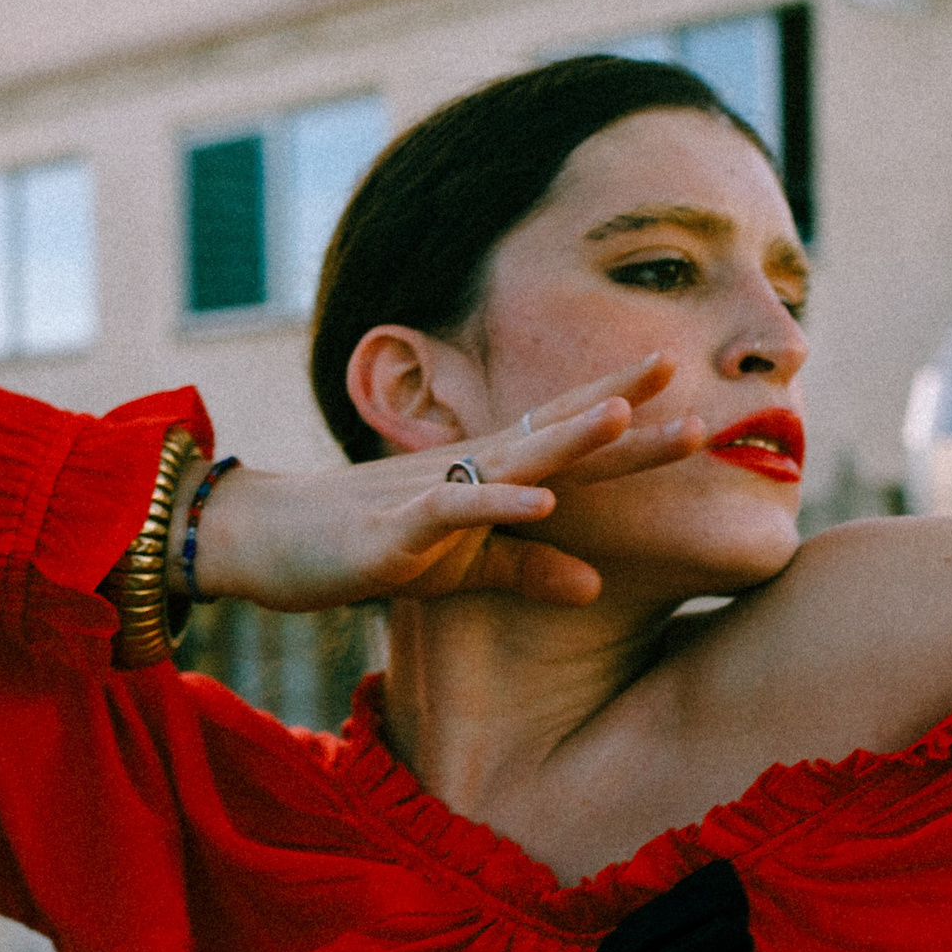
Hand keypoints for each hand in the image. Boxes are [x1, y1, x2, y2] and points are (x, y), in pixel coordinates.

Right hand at [191, 354, 704, 610]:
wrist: (268, 544)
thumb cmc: (369, 548)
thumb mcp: (462, 569)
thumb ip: (527, 569)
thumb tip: (596, 585)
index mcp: (492, 473)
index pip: (566, 429)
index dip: (623, 404)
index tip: (684, 383)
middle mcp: (472, 467)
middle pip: (557, 431)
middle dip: (619, 403)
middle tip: (680, 365)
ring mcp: (437, 491)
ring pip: (515, 457)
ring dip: (569, 438)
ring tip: (624, 416)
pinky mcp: (400, 528)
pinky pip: (458, 510)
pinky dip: (501, 504)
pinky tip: (545, 500)